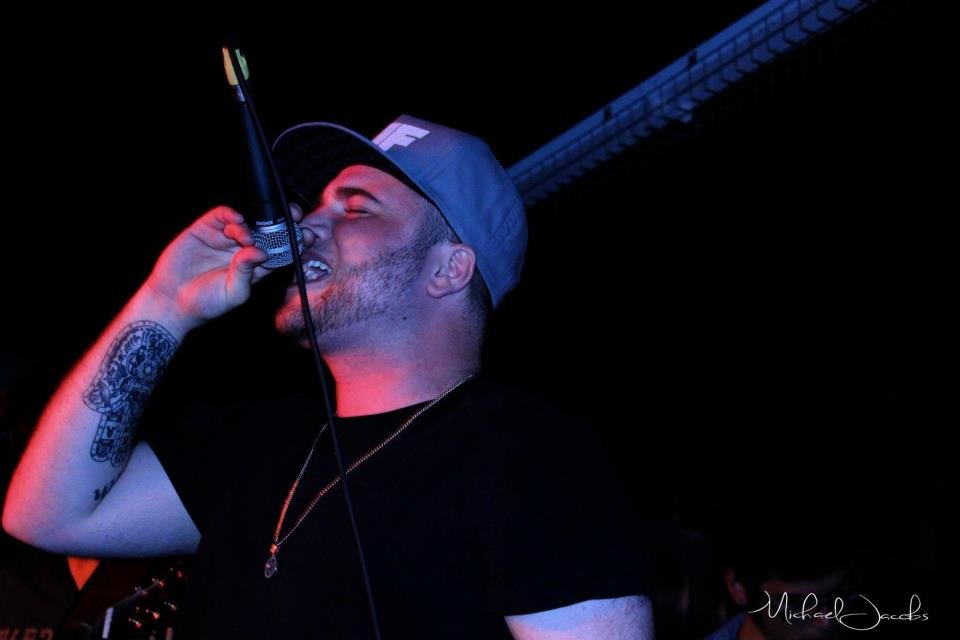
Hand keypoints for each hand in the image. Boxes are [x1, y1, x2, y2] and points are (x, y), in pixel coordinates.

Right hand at [143, 205, 311, 328]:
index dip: (294, 240)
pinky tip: (236, 220)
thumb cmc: (206, 303)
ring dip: (252, 224)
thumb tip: (261, 251)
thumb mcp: (233, 293)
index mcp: (257, 266)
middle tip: (294, 216)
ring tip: (244, 238)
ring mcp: (225, 238)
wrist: (171, 301)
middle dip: (284, 221)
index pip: (281, 249)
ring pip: (247, 221)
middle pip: (269, 230)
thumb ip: (247, 272)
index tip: (307, 235)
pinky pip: (222, 215)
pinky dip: (231, 214)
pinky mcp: (206, 229)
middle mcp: (244, 249)